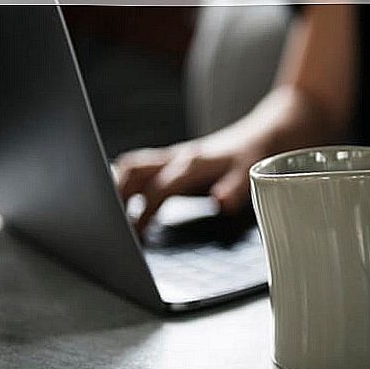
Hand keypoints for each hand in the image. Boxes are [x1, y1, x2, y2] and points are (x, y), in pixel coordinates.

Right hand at [115, 138, 261, 231]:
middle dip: (117, 194)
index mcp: (192, 164)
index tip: (136, 233)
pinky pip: (141, 169)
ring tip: (110, 215)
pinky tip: (125, 203)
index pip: (159, 188)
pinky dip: (128, 184)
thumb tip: (221, 203)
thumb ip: (234, 189)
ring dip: (118, 187)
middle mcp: (177, 158)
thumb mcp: (249, 174)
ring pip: (133, 167)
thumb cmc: (252, 156)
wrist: (259, 135)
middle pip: (133, 170)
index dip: (145, 210)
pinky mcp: (172, 162)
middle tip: (110, 223)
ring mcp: (172, 158)